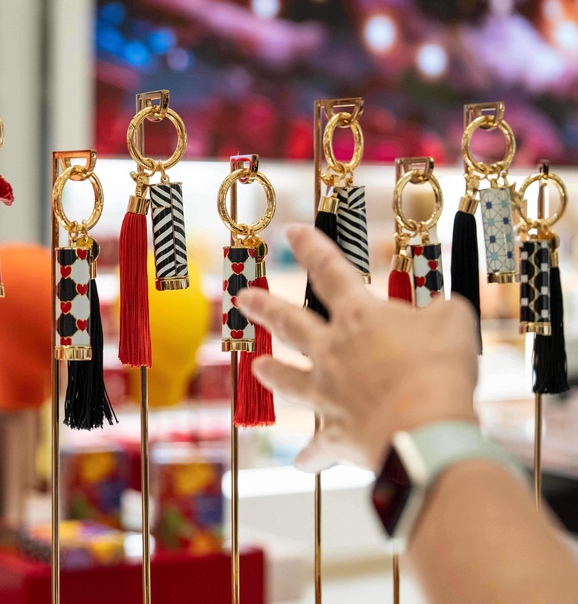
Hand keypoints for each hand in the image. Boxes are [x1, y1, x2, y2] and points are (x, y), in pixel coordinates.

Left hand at [238, 224, 478, 472]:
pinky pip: (317, 447)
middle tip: (242, 297)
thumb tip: (442, 310)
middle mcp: (332, 350)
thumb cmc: (440, 369)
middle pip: (289, 322)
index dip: (311, 248)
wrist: (424, 427)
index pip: (330, 271)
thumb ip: (441, 311)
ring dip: (272, 372)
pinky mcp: (335, 433)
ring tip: (258, 366)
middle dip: (263, 307)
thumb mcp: (453, 322)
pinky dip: (311, 456)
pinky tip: (302, 463)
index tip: (291, 232)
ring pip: (287, 378)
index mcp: (359, 316)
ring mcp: (327, 392)